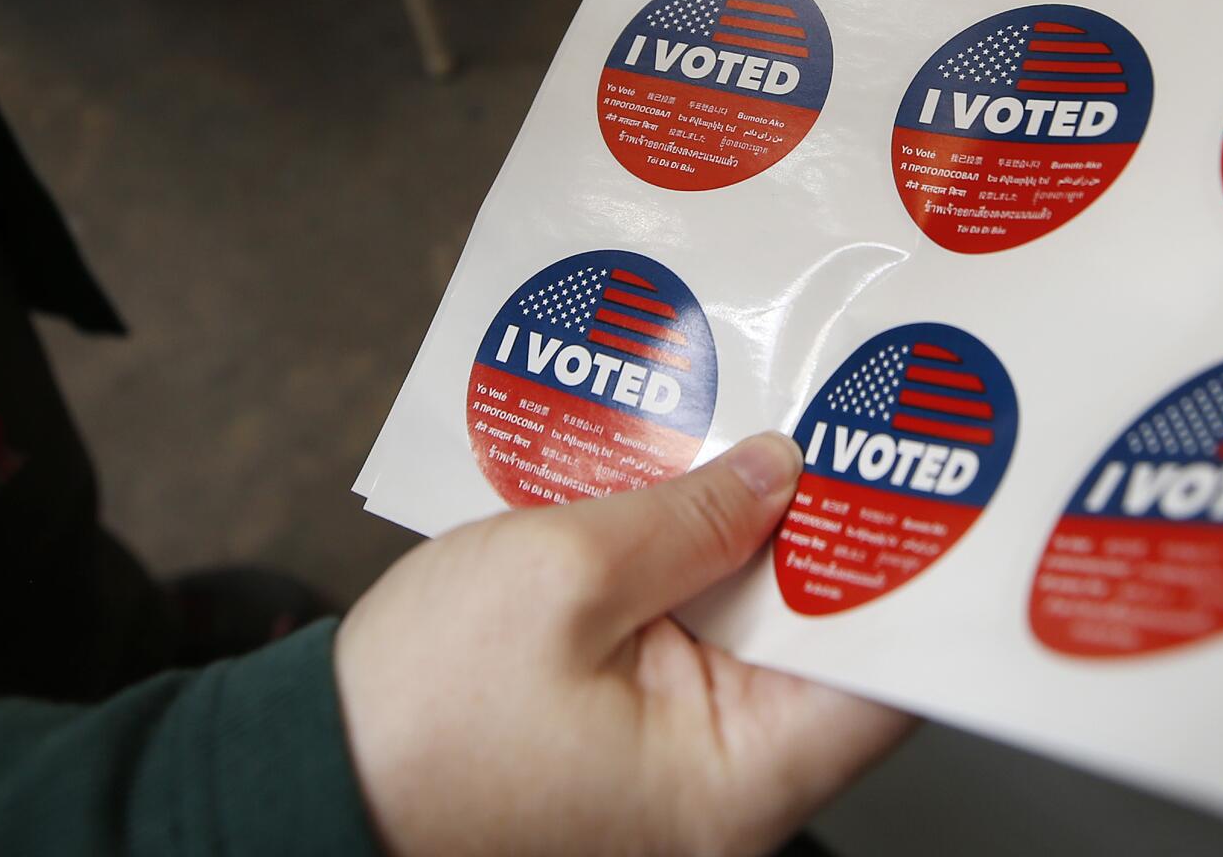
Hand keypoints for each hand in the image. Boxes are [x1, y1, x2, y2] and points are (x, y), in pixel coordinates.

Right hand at [335, 434, 910, 855]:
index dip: (914, 574)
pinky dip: (699, 573)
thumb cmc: (410, 718)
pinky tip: (695, 491)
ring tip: (775, 436)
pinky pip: (699, 650)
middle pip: (829, 651)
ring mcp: (681, 777)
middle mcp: (727, 796)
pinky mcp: (636, 749)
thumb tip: (779, 472)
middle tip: (850, 425)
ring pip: (761, 640)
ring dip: (759, 545)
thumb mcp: (559, 577)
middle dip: (830, 535)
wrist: (295, 784)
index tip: (927, 479)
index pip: (886, 680)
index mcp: (736, 782)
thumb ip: (688, 517)